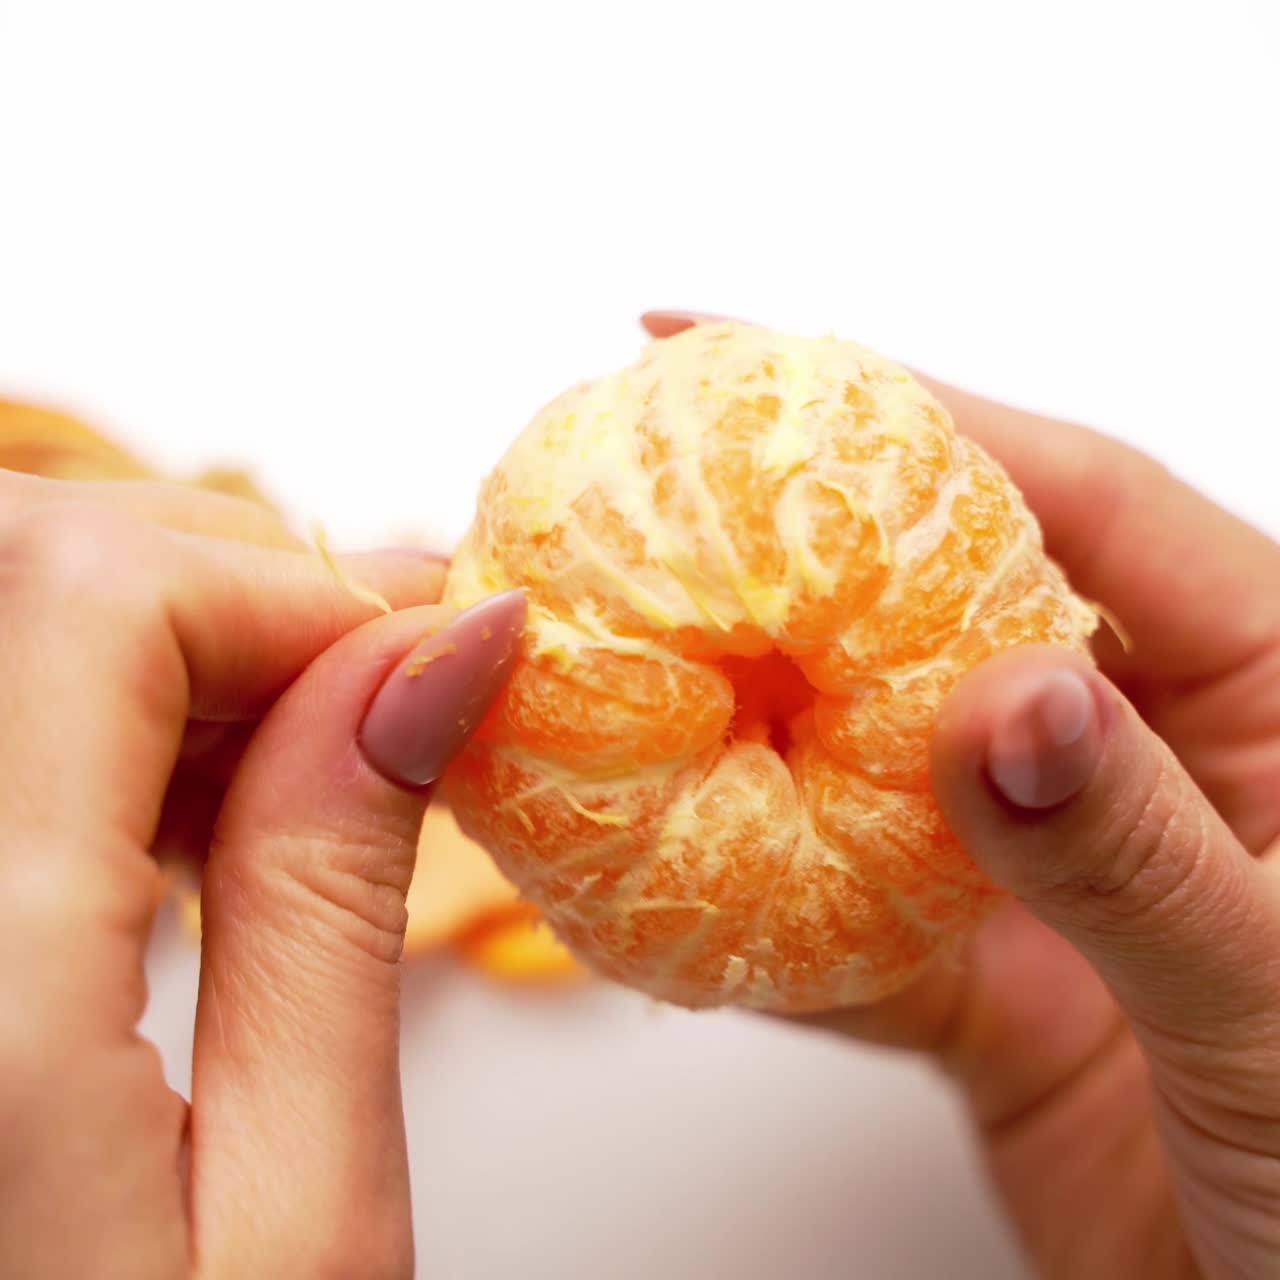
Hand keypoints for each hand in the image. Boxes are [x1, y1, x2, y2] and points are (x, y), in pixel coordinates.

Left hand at [0, 468, 524, 1277]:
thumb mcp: (295, 1225)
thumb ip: (334, 903)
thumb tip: (437, 661)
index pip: (90, 599)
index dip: (292, 590)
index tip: (437, 652)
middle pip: (23, 569)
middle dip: (236, 590)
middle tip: (391, 689)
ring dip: (174, 648)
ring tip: (308, 764)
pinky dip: (102, 716)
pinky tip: (192, 811)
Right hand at [646, 312, 1279, 1278]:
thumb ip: (1136, 848)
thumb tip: (1000, 698)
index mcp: (1264, 688)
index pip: (1070, 501)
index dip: (913, 414)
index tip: (746, 356)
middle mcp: (1137, 755)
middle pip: (938, 602)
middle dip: (794, 544)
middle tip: (645, 485)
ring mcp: (1046, 863)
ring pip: (868, 752)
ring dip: (747, 713)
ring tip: (618, 645)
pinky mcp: (987, 975)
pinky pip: (840, 907)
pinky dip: (749, 891)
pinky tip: (656, 854)